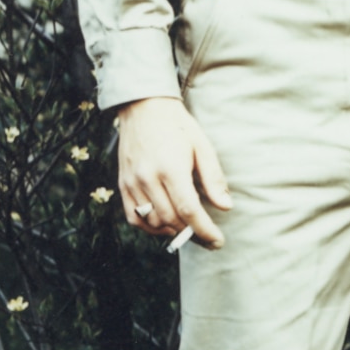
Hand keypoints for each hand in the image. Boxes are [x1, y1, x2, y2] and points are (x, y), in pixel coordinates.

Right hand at [117, 95, 232, 247]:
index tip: (218, 241)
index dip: (204, 230)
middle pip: (171, 219)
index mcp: (171, 167)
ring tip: (190, 229)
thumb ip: (213, 178)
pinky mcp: (123, 185)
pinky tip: (166, 224)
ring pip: (153, 222)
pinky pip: (134, 218)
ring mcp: (131, 182)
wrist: (143, 108)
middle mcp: (147, 177)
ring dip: (173, 231)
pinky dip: (151, 227)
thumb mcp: (203, 146)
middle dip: (192, 234)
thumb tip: (226, 206)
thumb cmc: (178, 126)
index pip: (188, 209)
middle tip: (209, 238)